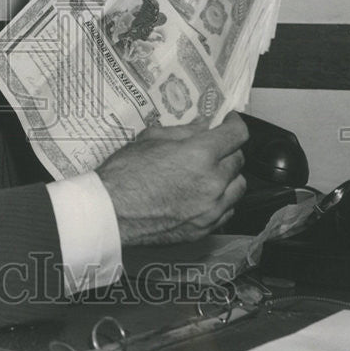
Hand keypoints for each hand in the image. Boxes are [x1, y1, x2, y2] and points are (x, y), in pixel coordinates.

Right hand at [96, 111, 248, 246]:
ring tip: (210, 173)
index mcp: (200, 155)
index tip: (229, 122)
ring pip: (238, 187)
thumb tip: (203, 125)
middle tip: (212, 147)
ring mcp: (211, 209)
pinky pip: (227, 211)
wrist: (111, 212)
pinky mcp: (205, 229)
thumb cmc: (124, 173)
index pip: (236, 135)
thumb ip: (183, 131)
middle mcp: (212, 182)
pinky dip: (222, 200)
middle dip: (228, 150)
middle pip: (238, 160)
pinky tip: (204, 194)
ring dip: (229, 176)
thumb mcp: (150, 139)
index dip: (235, 124)